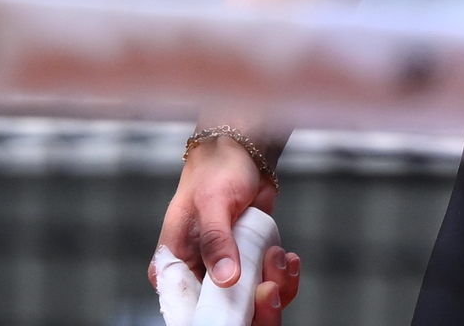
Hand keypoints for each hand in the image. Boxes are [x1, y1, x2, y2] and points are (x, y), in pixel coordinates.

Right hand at [156, 140, 302, 322]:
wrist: (240, 155)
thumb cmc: (215, 173)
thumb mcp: (212, 204)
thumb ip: (217, 241)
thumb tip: (225, 278)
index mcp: (174, 270)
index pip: (189, 311)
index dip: (214, 319)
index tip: (241, 314)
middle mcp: (197, 277)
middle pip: (224, 315)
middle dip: (253, 308)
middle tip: (269, 287)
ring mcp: (226, 275)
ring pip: (252, 305)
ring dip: (273, 287)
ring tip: (277, 255)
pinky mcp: (251, 267)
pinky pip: (269, 286)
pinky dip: (283, 278)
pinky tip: (288, 258)